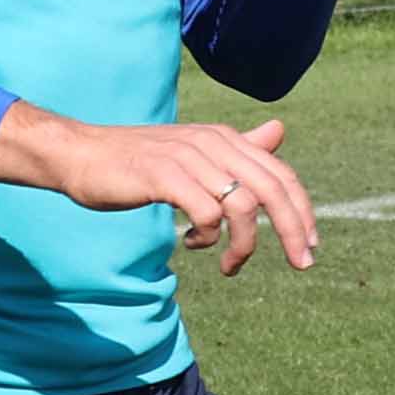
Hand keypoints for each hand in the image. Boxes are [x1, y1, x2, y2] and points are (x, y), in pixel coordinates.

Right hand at [0, 103, 316, 276]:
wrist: (84, 154)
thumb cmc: (140, 159)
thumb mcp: (194, 151)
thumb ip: (238, 147)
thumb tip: (278, 130)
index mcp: (224, 138)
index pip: (280, 173)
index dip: (302, 210)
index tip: (310, 245)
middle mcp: (212, 142)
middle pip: (271, 189)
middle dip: (292, 230)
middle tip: (300, 264)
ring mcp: (188, 157)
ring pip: (242, 205)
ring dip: (243, 245)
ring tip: (228, 264)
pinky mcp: (164, 175)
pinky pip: (205, 213)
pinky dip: (207, 237)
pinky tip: (190, 243)